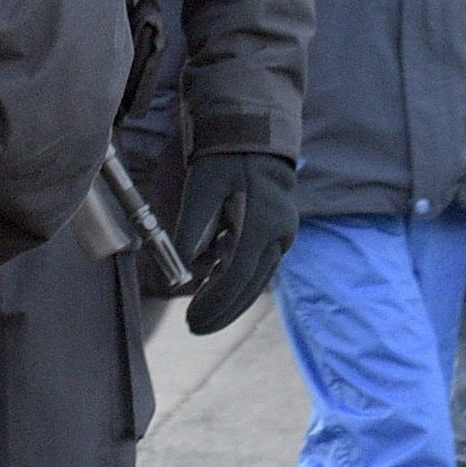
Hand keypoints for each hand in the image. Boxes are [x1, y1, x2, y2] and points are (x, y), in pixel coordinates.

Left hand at [170, 150, 297, 336]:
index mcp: (262, 221)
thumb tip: (183, 268)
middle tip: (193, 327)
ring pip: (256, 282)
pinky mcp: (277, 238)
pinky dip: (236, 284)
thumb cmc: (224, 160)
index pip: (238, 274)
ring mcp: (282, 237)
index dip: (215, 300)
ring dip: (229, 302)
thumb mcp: (201, 186)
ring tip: (200, 319)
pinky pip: (257, 269)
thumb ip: (192, 226)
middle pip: (250, 286)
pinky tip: (213, 294)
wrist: (254, 139)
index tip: (191, 318)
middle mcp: (279, 234)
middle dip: (222, 310)